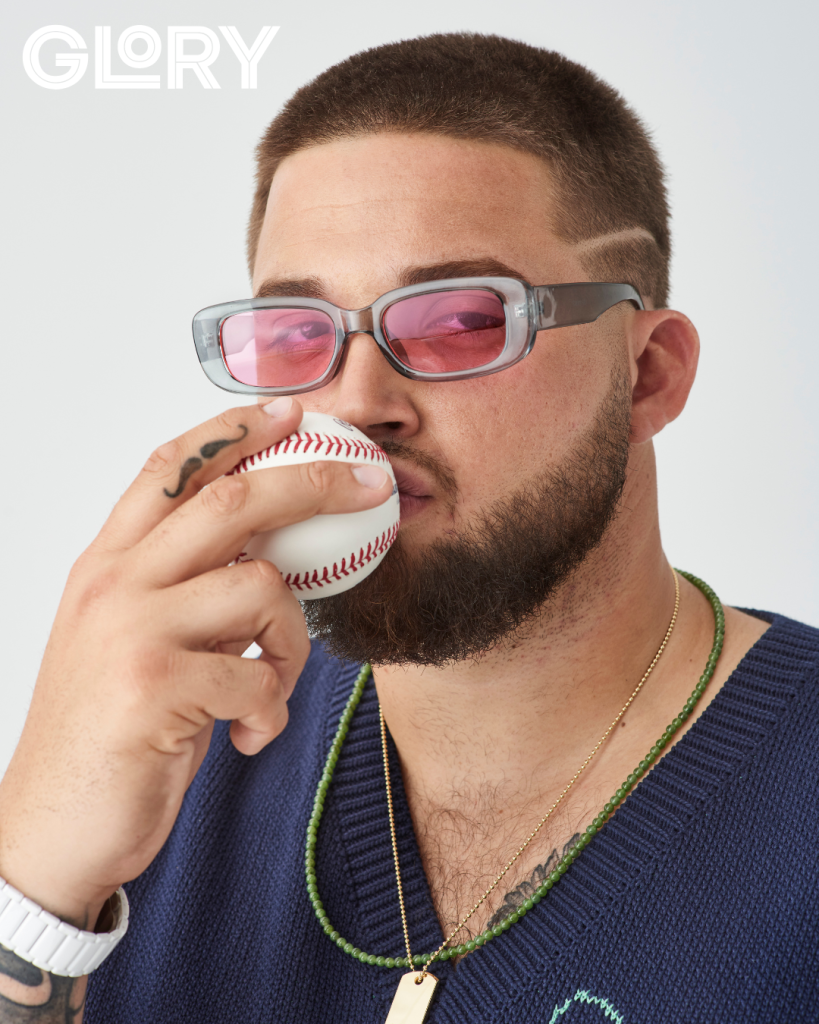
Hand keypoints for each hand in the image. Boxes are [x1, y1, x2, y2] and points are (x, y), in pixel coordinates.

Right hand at [0, 398, 392, 929]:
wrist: (51, 826)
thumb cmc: (108, 729)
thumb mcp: (133, 639)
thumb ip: (185, 590)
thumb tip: (266, 557)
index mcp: (107, 564)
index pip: (170, 468)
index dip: (235, 431)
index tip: (291, 412)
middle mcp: (114, 583)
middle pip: (232, 502)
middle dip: (313, 482)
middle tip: (371, 482)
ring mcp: (131, 630)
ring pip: (263, 589)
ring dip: (292, 643)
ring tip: (272, 685)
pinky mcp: (154, 687)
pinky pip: (259, 676)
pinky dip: (272, 709)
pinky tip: (247, 736)